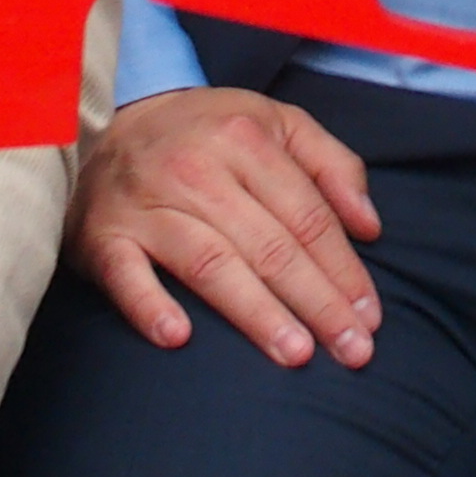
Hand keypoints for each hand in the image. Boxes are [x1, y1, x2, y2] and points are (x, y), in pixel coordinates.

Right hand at [71, 87, 381, 369]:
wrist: (110, 125)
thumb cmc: (208, 133)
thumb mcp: (278, 122)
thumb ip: (334, 166)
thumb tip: (370, 228)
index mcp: (245, 138)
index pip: (307, 215)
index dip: (343, 268)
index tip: (370, 315)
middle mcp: (197, 169)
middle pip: (270, 246)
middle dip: (318, 302)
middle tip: (353, 351)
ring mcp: (148, 204)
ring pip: (212, 264)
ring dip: (256, 312)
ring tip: (297, 353)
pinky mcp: (104, 236)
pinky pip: (127, 275)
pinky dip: (150, 305)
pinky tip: (179, 337)